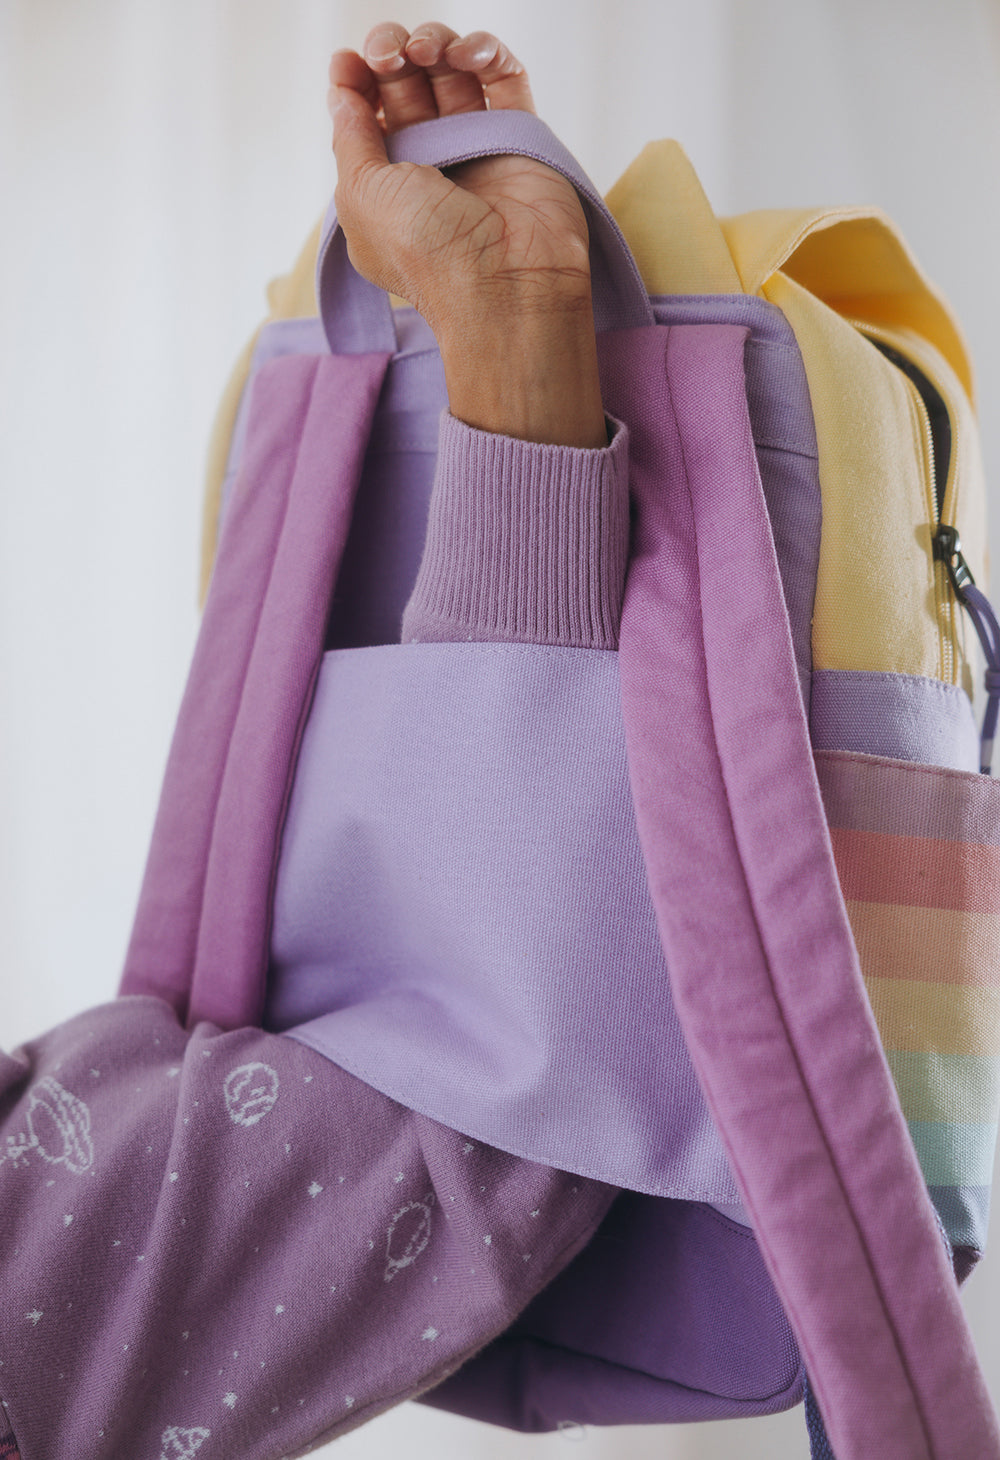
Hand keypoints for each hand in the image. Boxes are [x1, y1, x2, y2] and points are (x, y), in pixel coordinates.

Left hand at [328, 23, 607, 447]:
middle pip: (408, 84)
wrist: (504, 285)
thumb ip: (350, 138)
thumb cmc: (427, 254)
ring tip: (428, 52)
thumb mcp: (361, 196)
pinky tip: (470, 54)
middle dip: (393, 54)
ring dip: (437, 46)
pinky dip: (486, 53)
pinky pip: (505, 78)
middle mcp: (430, 165)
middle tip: (391, 54)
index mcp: (386, 186)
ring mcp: (477, 148)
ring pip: (454, 73)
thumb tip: (341, 91)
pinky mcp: (520, 136)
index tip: (348, 62)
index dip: (357, 80)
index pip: (368, 115)